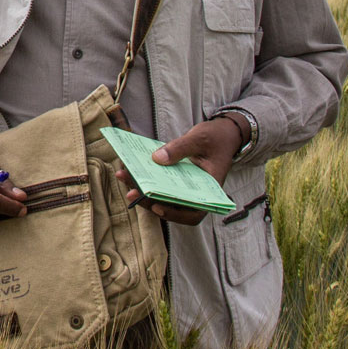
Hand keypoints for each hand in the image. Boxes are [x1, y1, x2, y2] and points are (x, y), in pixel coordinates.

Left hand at [113, 115, 242, 226]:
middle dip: (149, 201)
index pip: (194, 213)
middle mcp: (197, 194)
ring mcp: (185, 188)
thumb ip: (181, 148)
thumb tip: (157, 159)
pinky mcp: (176, 180)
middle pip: (172, 206)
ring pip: (162, 197)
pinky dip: (145, 179)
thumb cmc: (216, 138)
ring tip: (124, 177)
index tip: (157, 207)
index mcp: (210, 190)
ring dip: (142, 190)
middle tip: (130, 193)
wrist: (223, 134)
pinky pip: (159, 184)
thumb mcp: (200, 138)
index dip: (175, 214)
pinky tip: (130, 169)